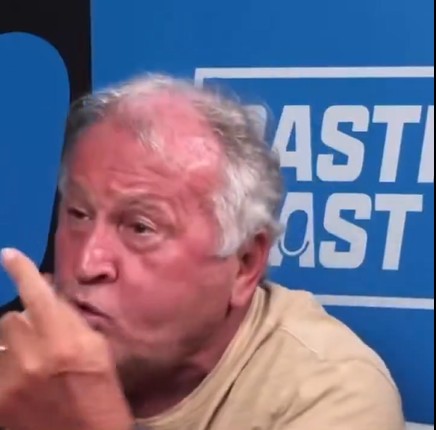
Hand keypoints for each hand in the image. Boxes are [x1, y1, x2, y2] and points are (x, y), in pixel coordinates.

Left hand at [0, 248, 133, 429]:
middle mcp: (31, 355)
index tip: (8, 255)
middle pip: (10, 317)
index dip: (21, 270)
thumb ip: (72, 321)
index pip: (36, 294)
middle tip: (40, 336)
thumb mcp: (98, 350)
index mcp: (64, 339)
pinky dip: (8, 366)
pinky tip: (23, 379)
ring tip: (31, 364)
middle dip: (24, 321)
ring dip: (13, 346)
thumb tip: (51, 298)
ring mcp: (8, 380)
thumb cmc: (101, 393)